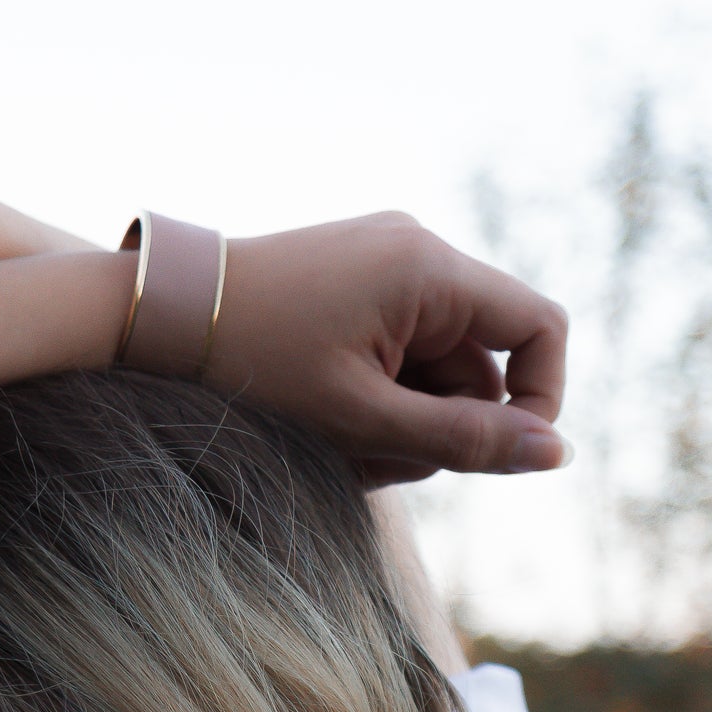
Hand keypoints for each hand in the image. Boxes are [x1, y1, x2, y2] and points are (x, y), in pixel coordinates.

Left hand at [209, 213, 568, 483]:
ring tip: (335, 445)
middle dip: (441, 428)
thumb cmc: (250, 365)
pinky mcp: (354, 287)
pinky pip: (397, 357)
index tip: (500, 457)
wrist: (154, 317)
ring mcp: (383, 266)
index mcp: (428, 267)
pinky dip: (375, 401)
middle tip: (372, 459)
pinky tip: (325, 422)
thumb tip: (557, 454)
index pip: (538, 327)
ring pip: (435, 372)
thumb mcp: (362, 420)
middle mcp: (416, 252)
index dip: (538, 400)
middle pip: (479, 364)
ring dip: (403, 424)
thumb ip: (462, 440)